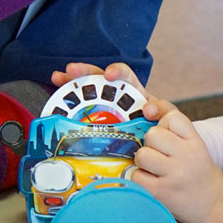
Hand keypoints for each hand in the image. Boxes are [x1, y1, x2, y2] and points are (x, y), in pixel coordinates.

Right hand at [50, 62, 171, 120]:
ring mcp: (102, 110)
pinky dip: (66, 107)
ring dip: (70, 83)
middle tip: (70, 70)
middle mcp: (114, 98)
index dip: (117, 71)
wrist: (156, 152)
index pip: (124, 75)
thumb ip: (164, 110)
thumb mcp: (168, 119)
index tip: (109, 74)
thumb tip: (149, 109)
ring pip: (84, 93)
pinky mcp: (94, 125)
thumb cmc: (160, 130)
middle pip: (97, 78)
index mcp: (132, 92)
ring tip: (57, 78)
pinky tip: (54, 104)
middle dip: (84, 71)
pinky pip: (79, 114)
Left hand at [131, 108, 222, 222]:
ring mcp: (174, 175)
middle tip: (160, 155)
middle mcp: (187, 157)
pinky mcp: (161, 193)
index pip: (172, 116)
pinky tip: (151, 181)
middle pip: (153, 135)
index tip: (170, 138)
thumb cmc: (197, 169)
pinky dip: (140, 178)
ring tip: (154, 168)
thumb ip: (170, 117)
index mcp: (195, 142)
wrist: (214, 205)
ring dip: (143, 161)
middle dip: (151, 144)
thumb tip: (147, 106)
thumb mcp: (192, 142)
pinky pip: (136, 175)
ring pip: (142, 154)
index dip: (165, 125)